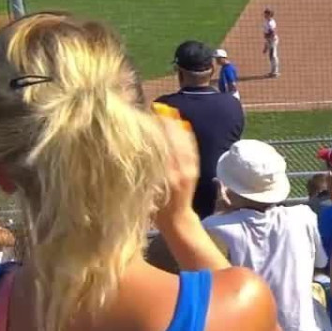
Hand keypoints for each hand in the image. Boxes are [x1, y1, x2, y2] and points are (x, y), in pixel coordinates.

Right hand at [152, 109, 199, 228]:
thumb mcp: (144, 190)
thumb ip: (142, 170)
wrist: (177, 218)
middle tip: (153, 112)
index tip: (144, 119)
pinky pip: (191, 146)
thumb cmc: (154, 208)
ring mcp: (189, 169)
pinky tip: (178, 125)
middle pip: (173, 140)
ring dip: (174, 126)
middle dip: (164, 124)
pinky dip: (184, 134)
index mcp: (165, 176)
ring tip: (164, 114)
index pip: (160, 147)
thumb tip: (135, 145)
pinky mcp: (195, 168)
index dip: (153, 130)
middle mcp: (179, 170)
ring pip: (184, 141)